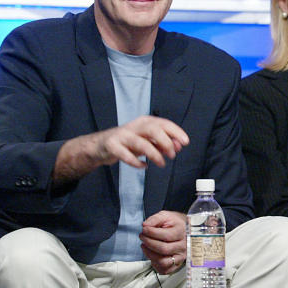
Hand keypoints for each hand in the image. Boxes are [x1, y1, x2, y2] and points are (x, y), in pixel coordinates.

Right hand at [53, 115, 189, 182]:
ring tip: (161, 163)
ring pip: (140, 143)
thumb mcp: (148, 142)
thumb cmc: (129, 143)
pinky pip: (125, 155)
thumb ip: (163, 143)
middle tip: (173, 155)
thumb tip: (179, 146)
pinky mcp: (112, 146)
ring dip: (154, 154)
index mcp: (145, 122)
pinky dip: (136, 162)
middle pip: (152, 129)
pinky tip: (144, 166)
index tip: (185, 142)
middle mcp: (134, 126)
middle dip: (165, 142)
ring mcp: (122, 135)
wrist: (101, 146)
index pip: (163, 123)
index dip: (176, 132)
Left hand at [141, 210, 186, 273]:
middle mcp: (184, 246)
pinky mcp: (177, 264)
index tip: (144, 229)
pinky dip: (155, 264)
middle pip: (163, 249)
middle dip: (148, 243)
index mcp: (182, 232)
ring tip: (145, 246)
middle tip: (142, 237)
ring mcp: (181, 257)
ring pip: (164, 262)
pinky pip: (165, 270)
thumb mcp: (165, 216)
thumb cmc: (174, 223)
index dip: (151, 233)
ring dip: (150, 255)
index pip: (166, 236)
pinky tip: (152, 255)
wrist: (184, 230)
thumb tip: (145, 225)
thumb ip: (155, 219)